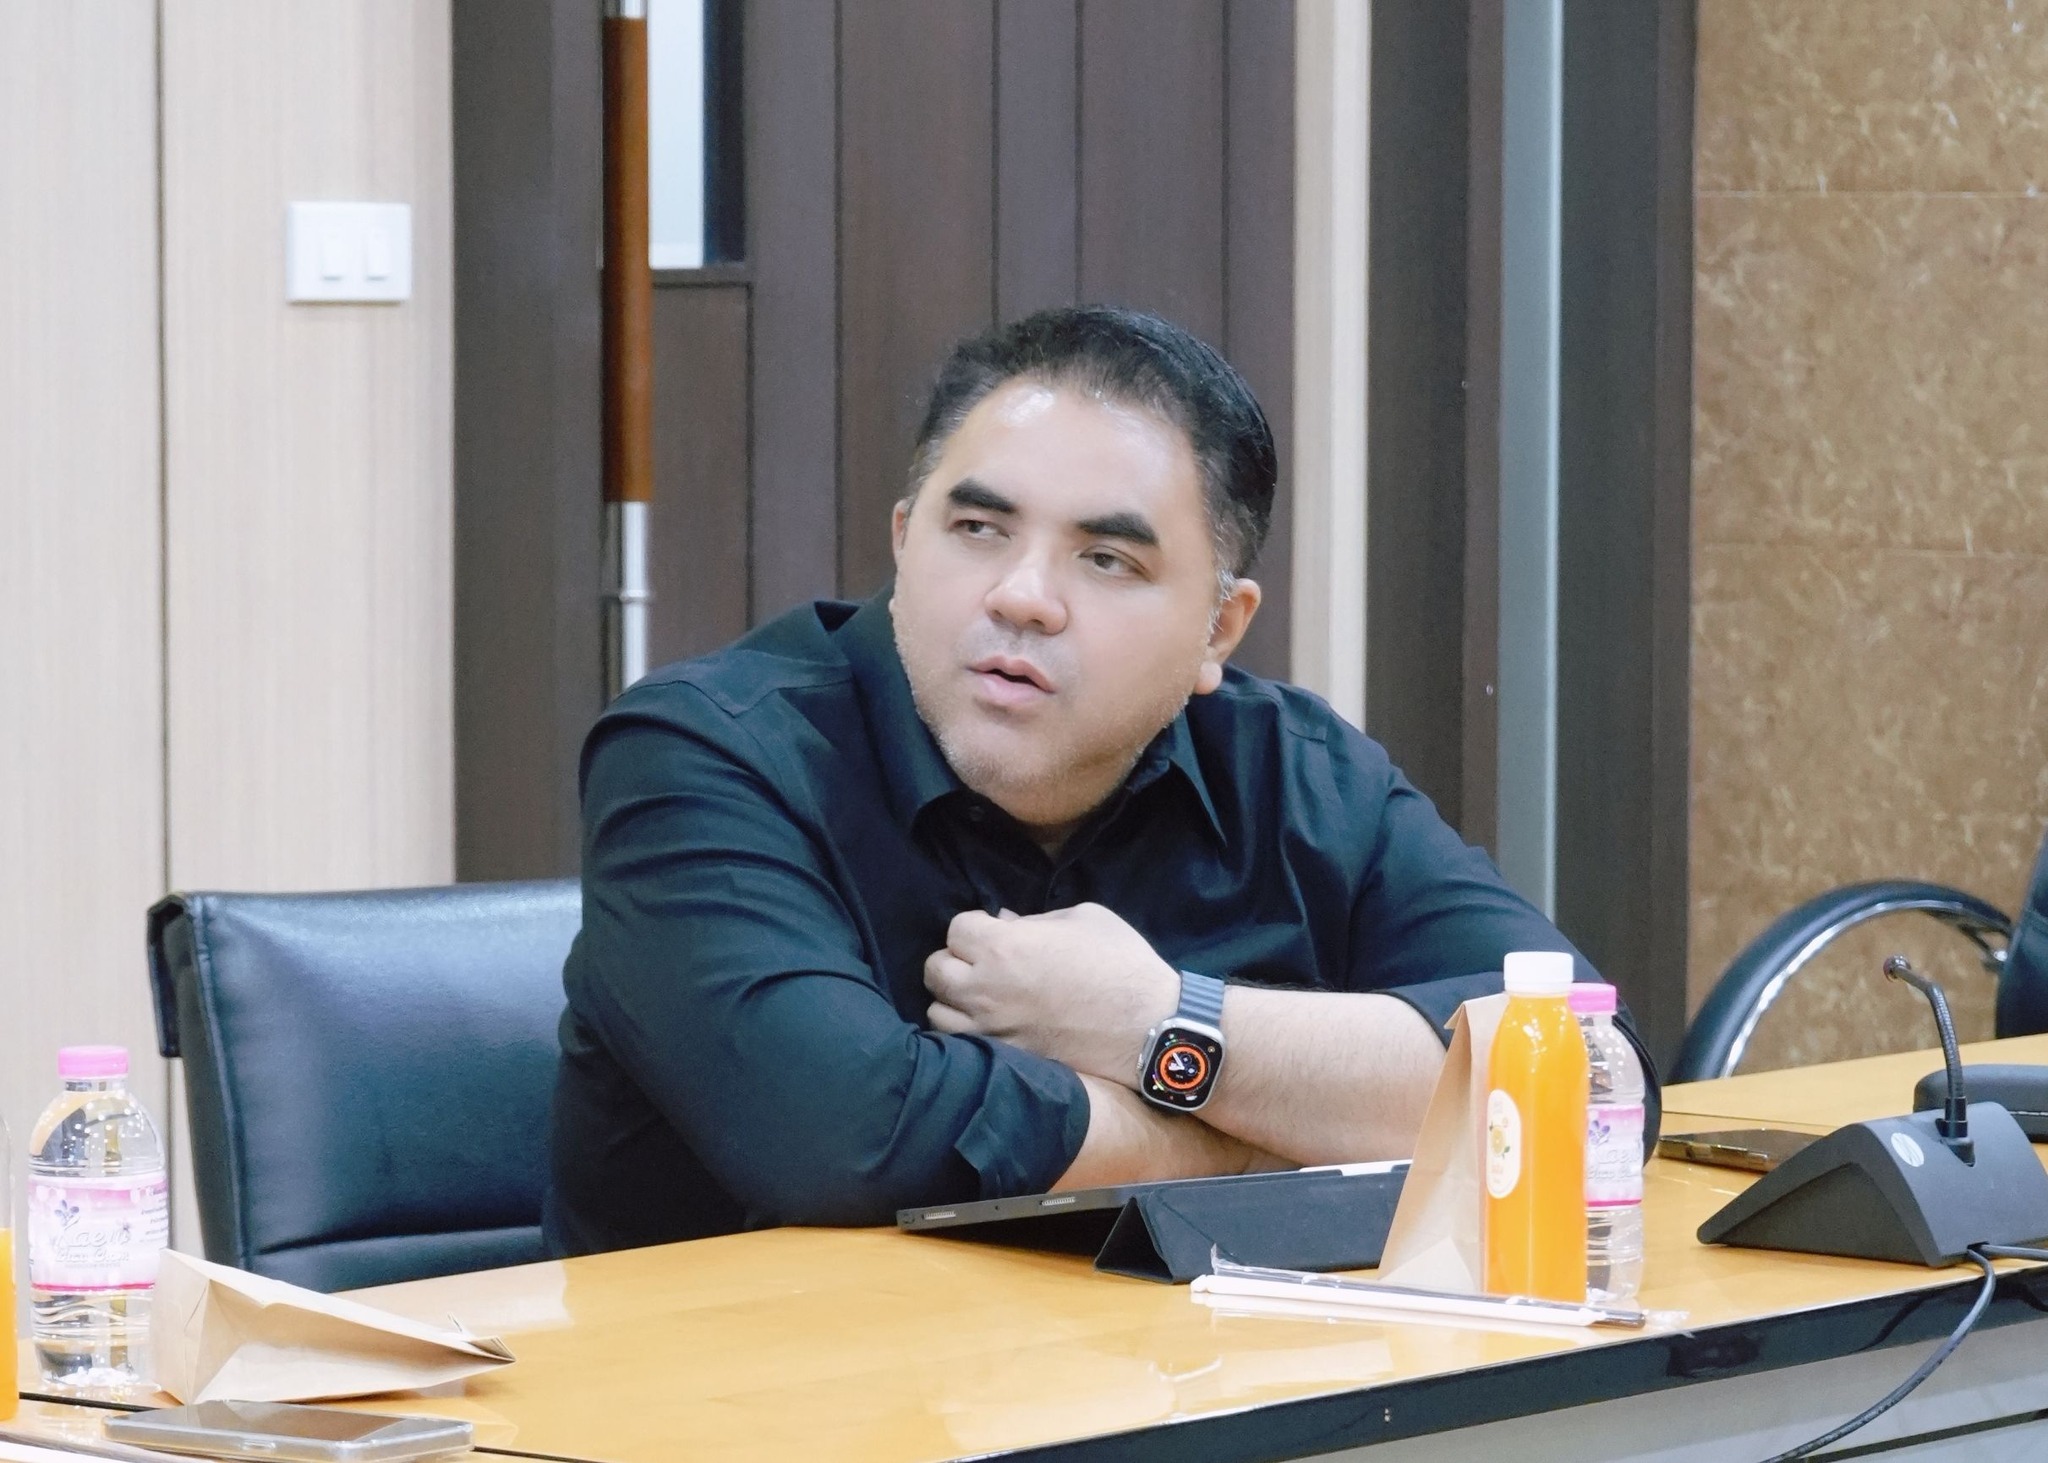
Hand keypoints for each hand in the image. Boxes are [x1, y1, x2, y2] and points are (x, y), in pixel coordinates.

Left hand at [923, 903, 1179, 1083]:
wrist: (1148, 1026)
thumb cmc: (1120, 962)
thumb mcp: (1083, 918)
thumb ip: (1035, 919)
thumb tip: (1007, 923)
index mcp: (1002, 947)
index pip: (955, 929)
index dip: (975, 926)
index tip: (995, 930)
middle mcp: (985, 990)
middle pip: (935, 970)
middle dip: (955, 960)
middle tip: (982, 962)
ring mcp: (991, 1030)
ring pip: (938, 1012)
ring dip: (953, 999)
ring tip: (980, 995)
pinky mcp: (1005, 1058)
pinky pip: (962, 1044)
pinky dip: (966, 1031)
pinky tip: (989, 1023)